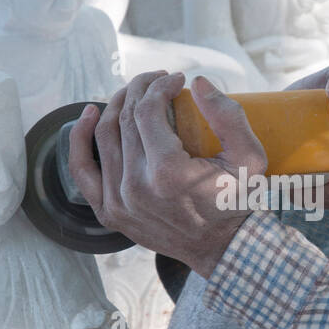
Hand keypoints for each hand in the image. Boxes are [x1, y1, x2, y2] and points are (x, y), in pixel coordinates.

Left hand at [68, 70, 266, 277]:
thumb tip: (197, 82)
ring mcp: (118, 201)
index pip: (149, 111)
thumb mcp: (249, 157)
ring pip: (104, 136)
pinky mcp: (109, 212)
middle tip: (156, 80)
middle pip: (125, 119)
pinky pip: (82, 170)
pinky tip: (89, 114)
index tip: (176, 79)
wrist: (221, 249)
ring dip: (116, 105)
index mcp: (168, 173)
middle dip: (140, 90)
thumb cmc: (237, 201)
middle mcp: (136, 187)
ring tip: (134, 93)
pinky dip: (79, 139)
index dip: (160, 86)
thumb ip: (228, 115)